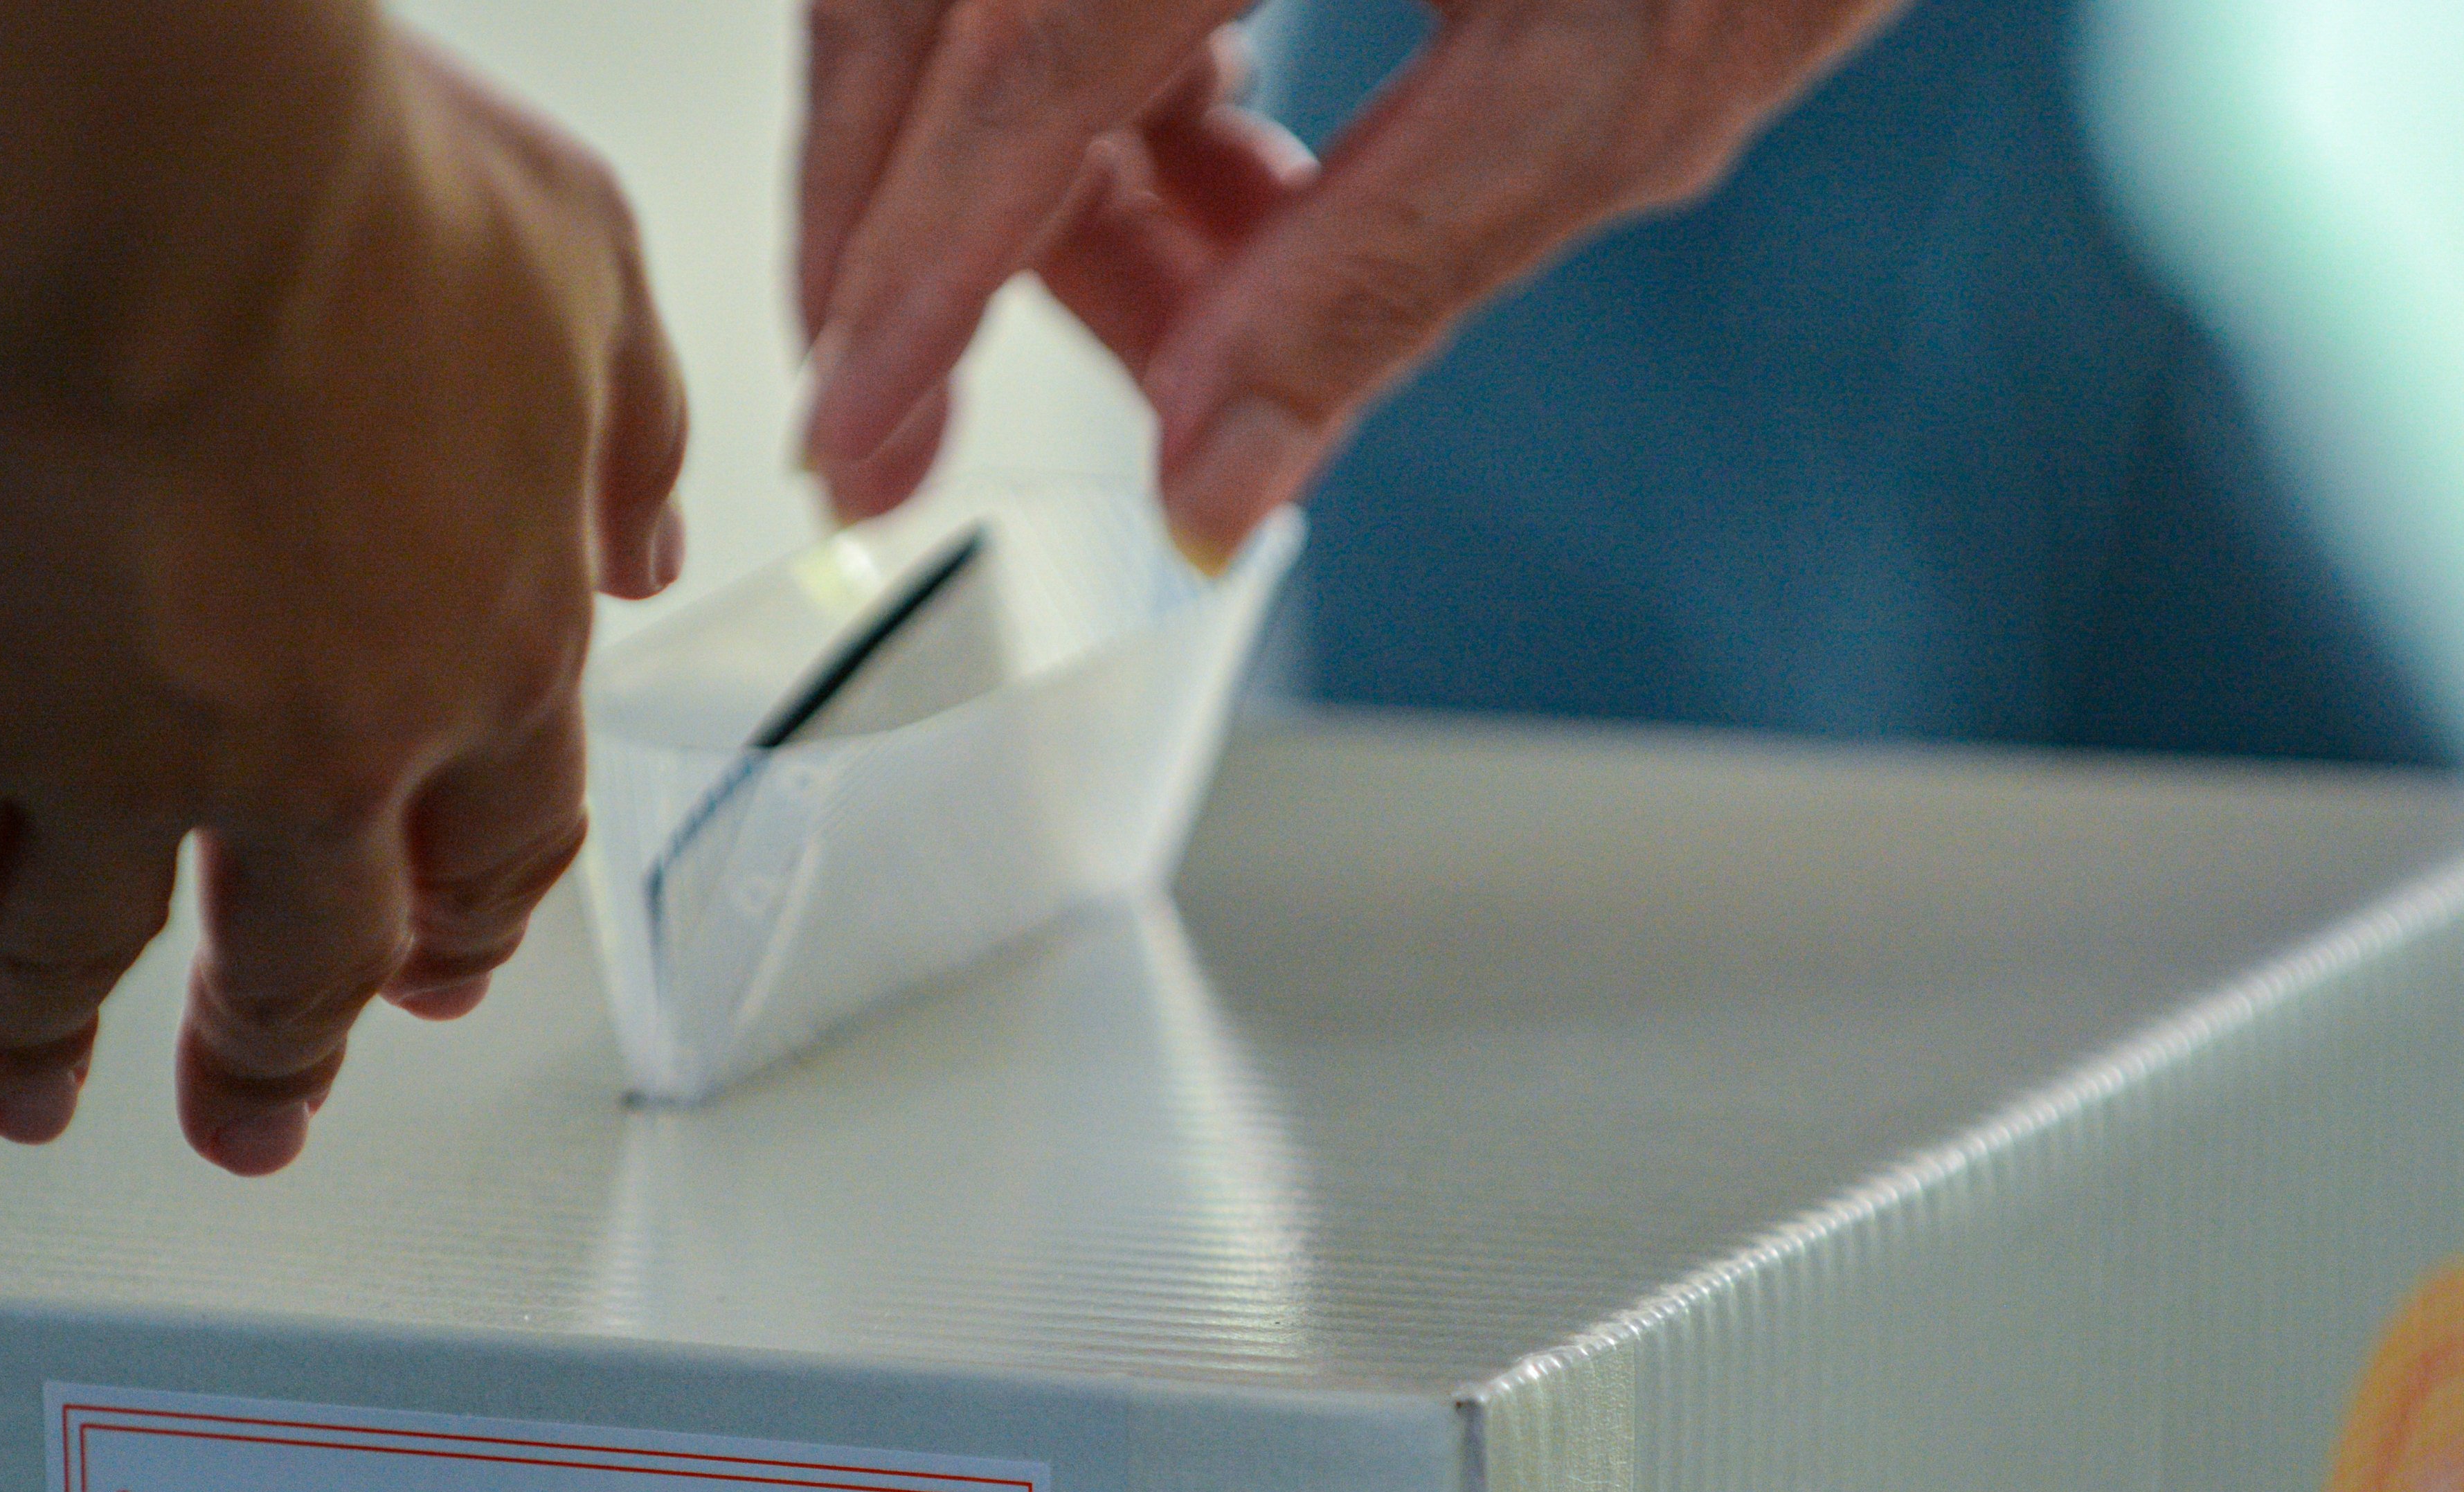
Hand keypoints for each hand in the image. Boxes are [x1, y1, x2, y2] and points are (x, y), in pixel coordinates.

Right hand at [0, 34, 686, 1174]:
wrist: (160, 186)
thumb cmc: (366, 199)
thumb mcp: (586, 287)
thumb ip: (628, 437)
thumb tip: (647, 545)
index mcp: (491, 652)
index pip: (499, 849)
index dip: (462, 929)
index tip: (432, 979)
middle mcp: (324, 747)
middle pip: (305, 954)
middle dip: (276, 1052)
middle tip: (253, 1116)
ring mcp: (125, 754)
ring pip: (89, 952)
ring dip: (54, 1040)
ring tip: (33, 1097)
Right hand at [796, 0, 1904, 560]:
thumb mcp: (1608, 74)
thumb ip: (1381, 277)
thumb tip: (1211, 471)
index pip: (1021, 69)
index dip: (921, 282)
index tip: (858, 439)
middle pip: (936, 9)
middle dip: (929, 231)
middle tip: (947, 408)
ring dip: (1026, 161)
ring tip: (1188, 288)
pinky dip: (1095, 63)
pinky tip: (1214, 160)